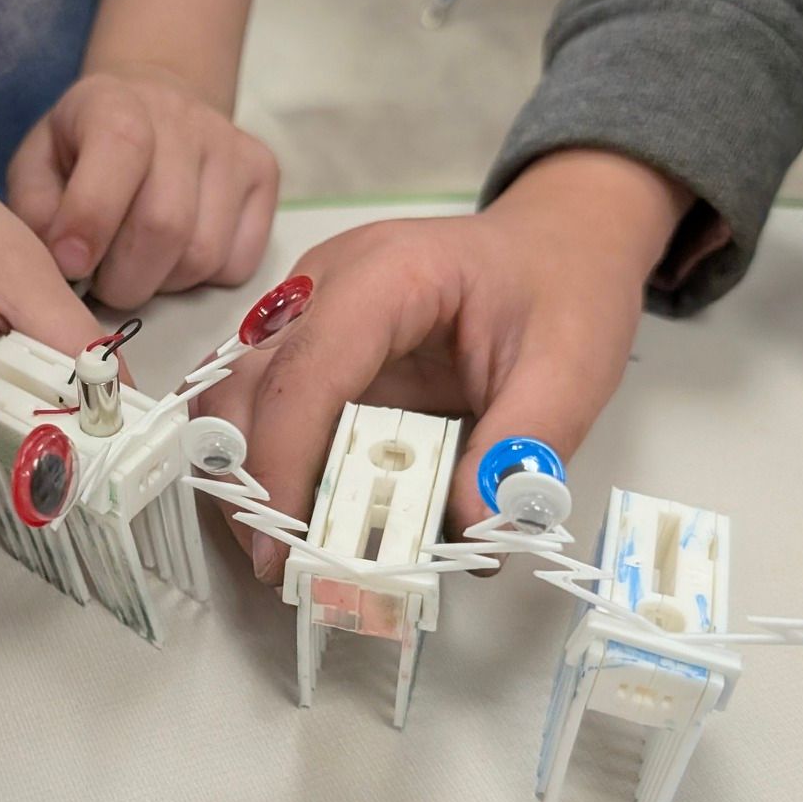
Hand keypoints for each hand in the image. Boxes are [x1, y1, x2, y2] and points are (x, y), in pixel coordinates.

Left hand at [7, 61, 278, 309]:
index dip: (93, 217)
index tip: (72, 264)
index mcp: (114, 102)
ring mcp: (232, 145)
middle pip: (165, 224)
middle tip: (103, 281)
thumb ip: (36, 210)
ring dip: (162, 282)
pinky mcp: (265, 175)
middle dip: (124, 278)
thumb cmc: (83, 147)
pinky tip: (177, 255)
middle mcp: (182, 117)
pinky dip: (203, 279)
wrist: (153, 106)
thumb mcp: (37, 165)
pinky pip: (239, 262)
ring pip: (203, 254)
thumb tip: (67, 260)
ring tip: (138, 263)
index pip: (122, 150)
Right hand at [197, 152, 687, 580]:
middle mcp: (327, 283)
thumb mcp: (571, 372)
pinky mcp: (304, 340)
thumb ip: (522, 450)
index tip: (286, 544)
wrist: (558, 242)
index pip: (307, 369)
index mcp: (391, 275)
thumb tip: (471, 532)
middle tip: (278, 559)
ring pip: (231, 392)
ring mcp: (306, 309)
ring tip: (283, 543)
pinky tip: (297, 507)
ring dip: (244, 472)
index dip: (284, 460)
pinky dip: (264, 460)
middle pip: (244, 381)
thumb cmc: (563, 291)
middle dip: (248, 478)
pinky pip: (258, 401)